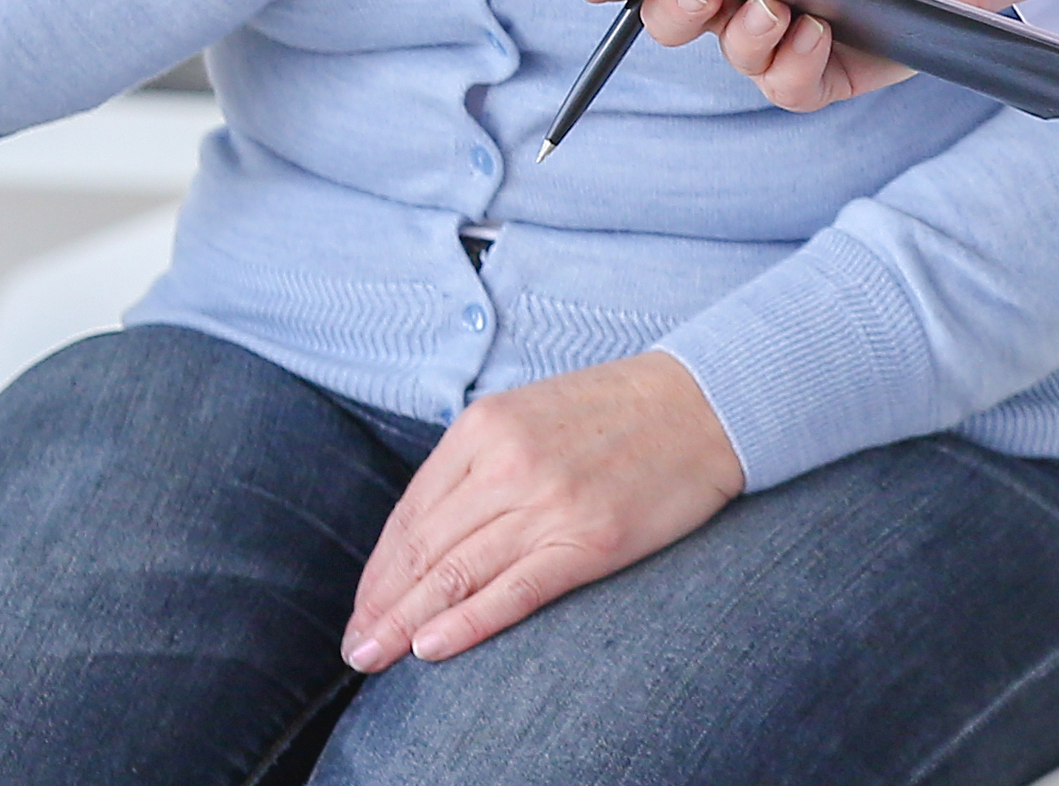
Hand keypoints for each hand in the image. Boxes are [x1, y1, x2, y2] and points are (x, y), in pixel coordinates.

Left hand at [339, 350, 743, 670]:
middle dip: (381, 604)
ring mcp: (547, 503)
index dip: (379, 569)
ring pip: (455, 573)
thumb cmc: (614, 412)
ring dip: (406, 622)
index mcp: (483, 428)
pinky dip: (466, 623)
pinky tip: (430, 648)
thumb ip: (478, 463)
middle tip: (356, 647)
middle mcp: (505, 464)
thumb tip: (430, 529)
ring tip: (374, 656)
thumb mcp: (527, 414)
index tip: (362, 608)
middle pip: (423, 548)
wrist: (702, 403)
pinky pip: (512, 591)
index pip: (411, 513)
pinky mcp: (588, 541)